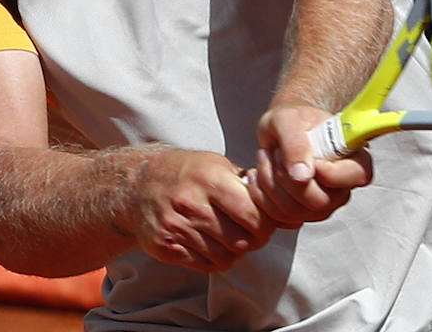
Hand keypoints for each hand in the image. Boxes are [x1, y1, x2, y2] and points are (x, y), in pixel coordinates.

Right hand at [127, 149, 275, 271]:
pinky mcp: (165, 248)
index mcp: (209, 179)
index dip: (267, 222)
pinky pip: (205, 265)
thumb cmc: (187, 172)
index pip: (253, 214)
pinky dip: (215, 258)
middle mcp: (192, 204)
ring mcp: (176, 228)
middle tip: (253, 231)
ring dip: (235, 250)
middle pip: (242, 240)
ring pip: (226, 256)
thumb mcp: (218, 165)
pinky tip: (212, 242)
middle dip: (255, 239)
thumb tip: (294, 217)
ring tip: (231, 234)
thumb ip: (252, 188)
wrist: (137, 184)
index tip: (266, 220)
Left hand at [249, 104, 372, 228]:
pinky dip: (263, 195)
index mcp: (353, 156)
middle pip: (320, 201)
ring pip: (296, 211)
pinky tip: (261, 174)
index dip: (328, 172)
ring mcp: (324, 202)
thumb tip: (303, 175)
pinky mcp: (303, 213)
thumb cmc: (292, 120)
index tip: (307, 156)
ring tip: (267, 158)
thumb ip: (296, 143)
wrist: (281, 129)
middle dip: (287, 177)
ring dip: (271, 183)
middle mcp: (342, 185)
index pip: (357, 176)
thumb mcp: (288, 119)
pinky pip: (281, 217)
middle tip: (276, 152)